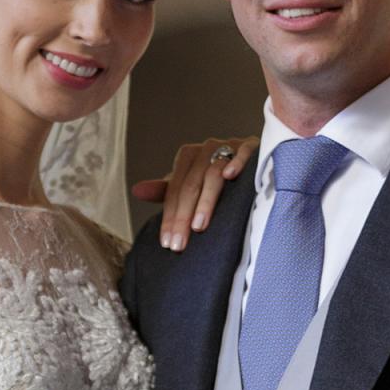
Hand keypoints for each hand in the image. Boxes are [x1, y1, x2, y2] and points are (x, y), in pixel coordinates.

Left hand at [130, 135, 258, 251]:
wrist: (252, 163)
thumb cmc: (216, 179)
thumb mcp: (189, 184)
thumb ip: (166, 190)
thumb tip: (136, 191)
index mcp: (189, 156)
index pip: (174, 189)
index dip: (170, 216)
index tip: (167, 243)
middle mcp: (207, 148)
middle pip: (190, 184)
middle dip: (183, 216)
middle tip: (179, 243)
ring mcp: (230, 146)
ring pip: (213, 173)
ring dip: (206, 201)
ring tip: (199, 226)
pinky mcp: (251, 147)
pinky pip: (244, 152)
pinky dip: (237, 162)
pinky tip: (230, 176)